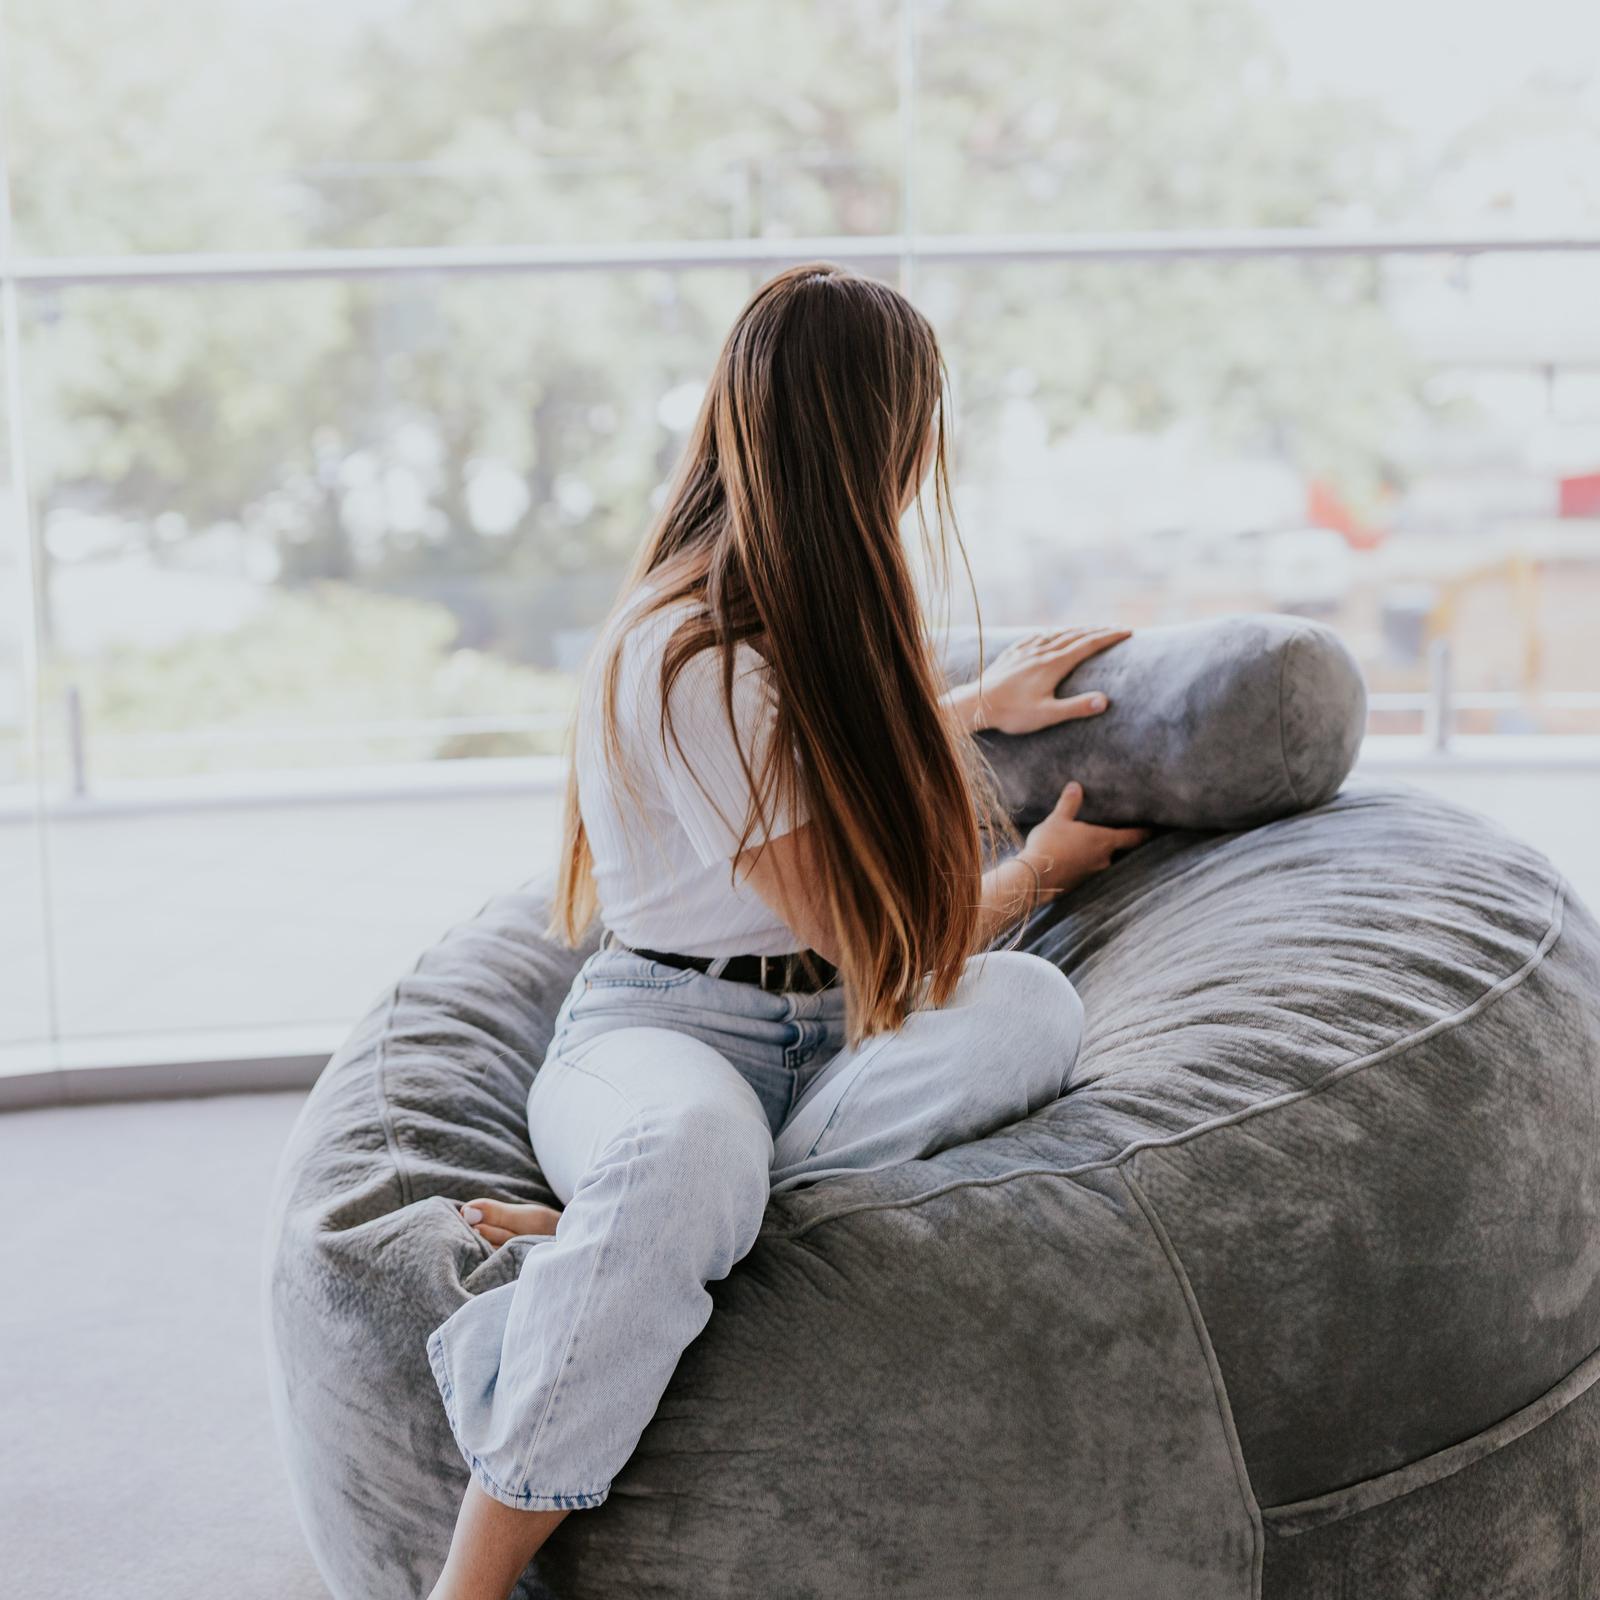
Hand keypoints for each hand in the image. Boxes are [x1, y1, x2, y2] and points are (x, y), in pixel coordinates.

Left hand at [960, 627, 1131, 735]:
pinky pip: (1035, 637)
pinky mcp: (1011, 654)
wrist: (975, 704)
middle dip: (1099, 630)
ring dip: (1076, 630)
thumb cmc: (1011, 713)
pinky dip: (1050, 633)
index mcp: (1053, 664)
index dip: (1109, 637)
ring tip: (1089, 629)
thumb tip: (1105, 700)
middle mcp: (1041, 652)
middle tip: (1117, 628)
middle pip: (1075, 635)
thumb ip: (1076, 708)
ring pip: (1056, 634)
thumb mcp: (1047, 715)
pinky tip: (1048, 634)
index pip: (1088, 645)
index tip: (1127, 632)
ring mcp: (1025, 651)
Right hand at [1020, 780, 1149, 898]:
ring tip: (1090, 843)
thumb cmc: (1049, 846)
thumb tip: (1075, 786)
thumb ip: (1069, 804)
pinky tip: (1073, 858)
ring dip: (1099, 853)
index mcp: (1104, 841)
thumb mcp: (1057, 820)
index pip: (1134, 837)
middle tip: (1118, 831)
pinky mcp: (1080, 884)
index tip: (1153, 828)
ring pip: (1103, 861)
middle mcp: (1104, 859)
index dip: (1145, 831)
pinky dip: (1085, 863)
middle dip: (1118, 841)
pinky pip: (1088, 870)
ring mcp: (1093, 874)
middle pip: (1119, 850)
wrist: (1033, 878)